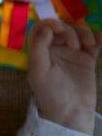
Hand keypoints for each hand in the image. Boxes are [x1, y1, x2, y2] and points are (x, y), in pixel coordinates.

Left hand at [27, 18, 101, 133]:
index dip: (50, 23)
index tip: (59, 29)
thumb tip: (46, 27)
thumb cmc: (50, 93)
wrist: (71, 112)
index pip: (42, 28)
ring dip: (85, 33)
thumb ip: (39, 47)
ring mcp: (72, 53)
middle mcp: (55, 50)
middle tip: (74, 46)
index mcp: (41, 51)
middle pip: (63, 27)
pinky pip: (94, 42)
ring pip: (79, 31)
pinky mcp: (88, 59)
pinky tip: (100, 40)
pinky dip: (98, 37)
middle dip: (70, 30)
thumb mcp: (38, 71)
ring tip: (88, 47)